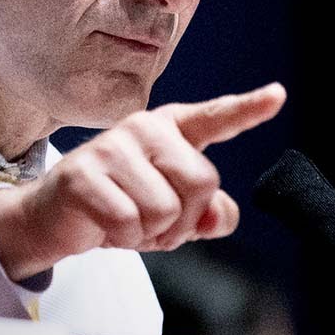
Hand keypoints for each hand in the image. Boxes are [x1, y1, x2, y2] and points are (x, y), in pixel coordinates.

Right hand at [0, 82, 286, 280]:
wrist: (55, 218)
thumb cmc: (120, 206)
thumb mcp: (172, 214)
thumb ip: (208, 213)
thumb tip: (218, 217)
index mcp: (171, 131)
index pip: (215, 119)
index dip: (248, 109)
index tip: (278, 95)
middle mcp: (144, 128)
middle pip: (202, 181)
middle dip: (183, 219)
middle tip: (153, 223)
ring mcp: (112, 146)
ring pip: (165, 208)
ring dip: (150, 234)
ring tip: (126, 222)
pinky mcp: (83, 172)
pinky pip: (129, 222)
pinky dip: (124, 239)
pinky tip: (106, 227)